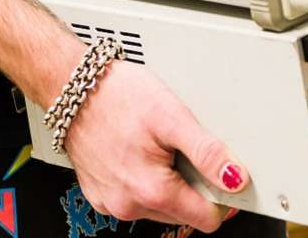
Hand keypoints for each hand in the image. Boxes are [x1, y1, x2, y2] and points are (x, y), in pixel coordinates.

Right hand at [65, 60, 247, 228]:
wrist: (72, 87)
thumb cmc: (117, 95)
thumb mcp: (171, 115)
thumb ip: (206, 151)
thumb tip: (235, 177)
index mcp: (152, 192)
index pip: (206, 219)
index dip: (221, 196)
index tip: (223, 173)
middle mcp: (129, 206)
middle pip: (183, 213)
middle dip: (191, 185)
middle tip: (183, 147)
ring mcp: (112, 203)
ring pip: (158, 206)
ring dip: (166, 182)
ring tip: (158, 145)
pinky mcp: (99, 195)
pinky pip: (133, 198)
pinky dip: (142, 180)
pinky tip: (138, 151)